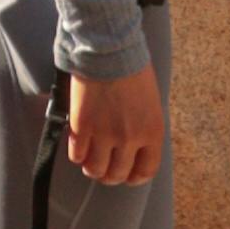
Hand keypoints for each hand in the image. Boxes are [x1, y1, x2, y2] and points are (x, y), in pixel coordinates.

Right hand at [65, 58, 165, 188]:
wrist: (110, 50)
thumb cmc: (133, 70)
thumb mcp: (151, 103)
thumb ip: (145, 128)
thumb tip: (135, 148)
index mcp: (152, 132)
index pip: (145, 171)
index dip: (135, 178)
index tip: (129, 176)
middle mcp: (130, 138)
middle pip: (117, 175)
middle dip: (111, 176)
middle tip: (106, 170)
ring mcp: (104, 134)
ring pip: (95, 170)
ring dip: (92, 169)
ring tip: (90, 161)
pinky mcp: (82, 127)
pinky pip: (76, 155)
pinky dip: (77, 154)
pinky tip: (78, 146)